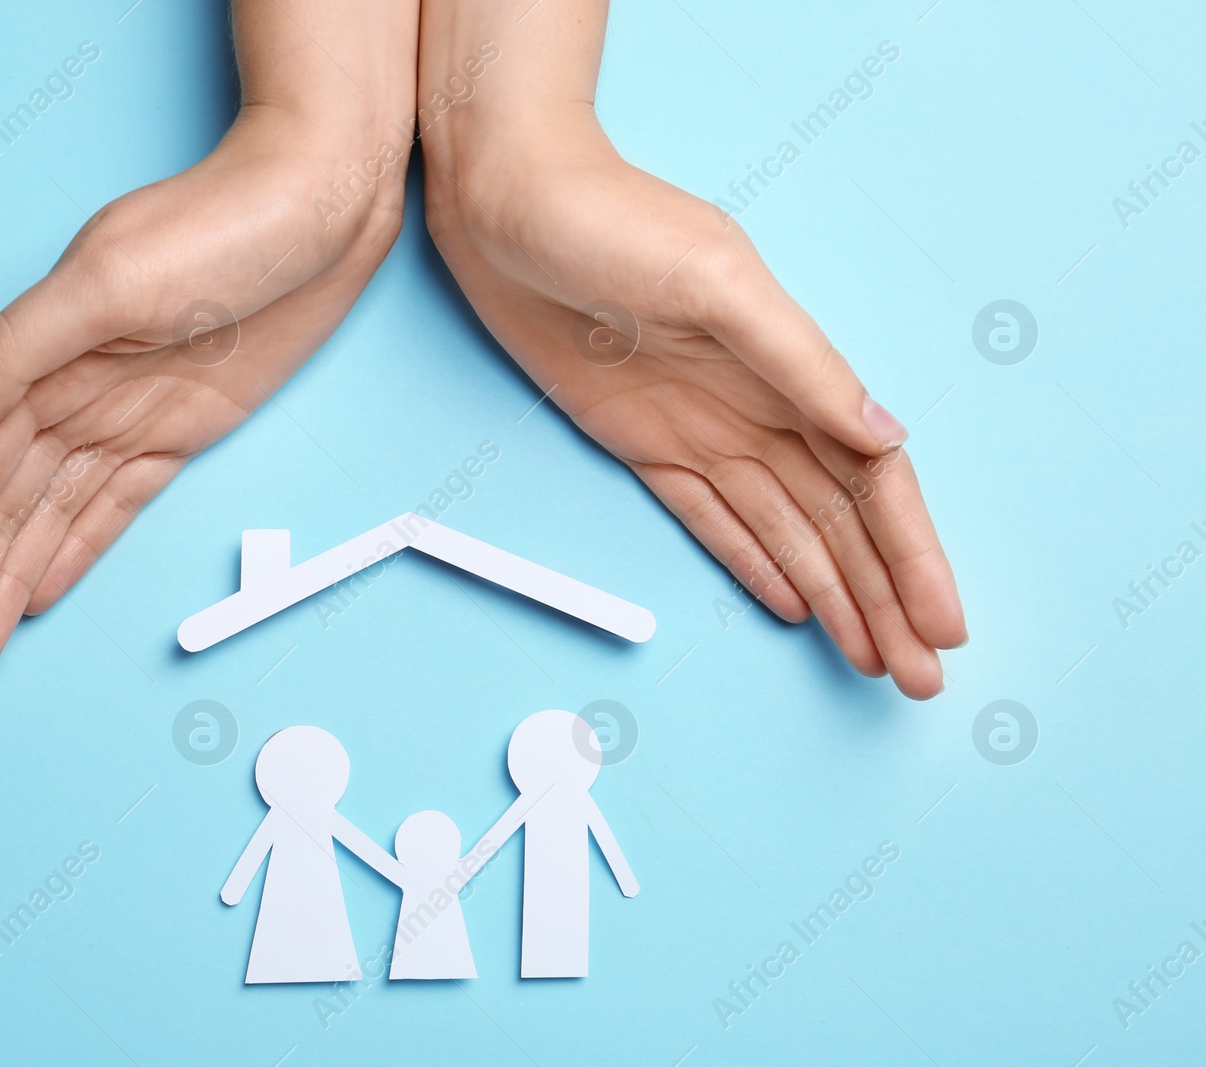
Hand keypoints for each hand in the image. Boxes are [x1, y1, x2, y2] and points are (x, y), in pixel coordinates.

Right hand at [0, 0, 417, 695]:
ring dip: (2, 590)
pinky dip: (73, 554)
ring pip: (47, 526)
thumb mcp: (107, 278)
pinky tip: (37, 596)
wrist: (316, 205)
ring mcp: (123, 421)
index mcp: (36, 365)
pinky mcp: (178, 432)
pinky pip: (113, 509)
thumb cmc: (218, 222)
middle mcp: (69, 400)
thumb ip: (16, 352)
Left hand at [418, 4, 963, 697]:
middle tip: (918, 678)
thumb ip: (797, 360)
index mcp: (789, 369)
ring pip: (785, 533)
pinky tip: (790, 602)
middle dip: (885, 599)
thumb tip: (880, 431)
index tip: (943, 625)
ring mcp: (702, 430)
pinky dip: (753, 563)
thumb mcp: (714, 280)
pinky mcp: (643, 443)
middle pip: (839, 523)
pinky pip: (711, 518)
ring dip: (834, 596)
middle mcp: (757, 407)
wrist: (511, 206)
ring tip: (870, 659)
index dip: (912, 555)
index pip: (872, 480)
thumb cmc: (611, 221)